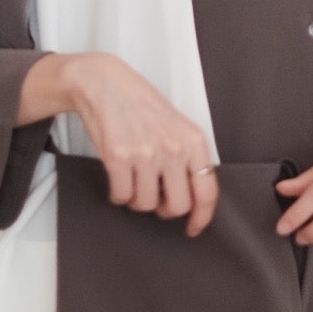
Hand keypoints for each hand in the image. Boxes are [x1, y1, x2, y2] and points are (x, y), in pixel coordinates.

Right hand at [21, 52, 218, 234]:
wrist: (105, 83)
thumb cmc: (141, 105)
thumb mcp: (176, 126)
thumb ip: (186, 158)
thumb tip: (189, 197)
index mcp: (193, 141)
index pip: (207, 191)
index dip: (201, 217)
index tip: (193, 228)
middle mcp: (173, 148)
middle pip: (177, 206)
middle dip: (164, 208)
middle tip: (156, 197)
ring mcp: (145, 153)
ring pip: (146, 204)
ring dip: (137, 199)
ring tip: (134, 179)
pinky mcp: (118, 157)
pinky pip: (121, 196)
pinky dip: (118, 194)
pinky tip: (119, 177)